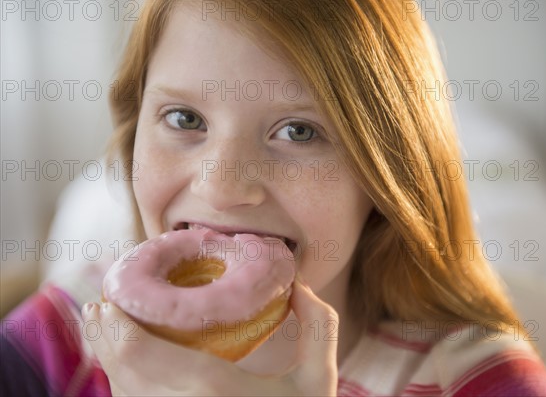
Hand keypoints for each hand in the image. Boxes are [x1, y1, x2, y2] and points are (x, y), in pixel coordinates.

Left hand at [82, 280, 337, 395]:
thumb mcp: (319, 380)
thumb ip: (319, 326)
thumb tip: (298, 287)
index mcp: (211, 388)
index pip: (138, 351)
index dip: (114, 324)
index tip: (109, 299)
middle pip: (120, 370)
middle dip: (102, 336)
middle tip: (98, 308)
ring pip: (122, 393)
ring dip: (107, 360)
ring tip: (103, 330)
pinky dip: (123, 385)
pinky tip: (125, 368)